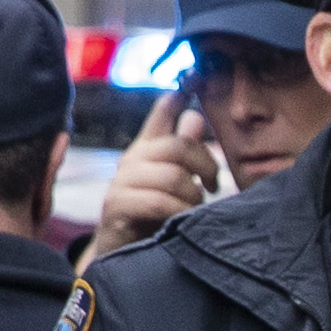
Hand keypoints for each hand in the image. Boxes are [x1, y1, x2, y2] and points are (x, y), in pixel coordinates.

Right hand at [99, 93, 218, 241]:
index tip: (195, 75)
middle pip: (177, 146)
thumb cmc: (152, 217)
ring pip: (171, 175)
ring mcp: (122, 182)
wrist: (121, 255)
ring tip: (193, 209)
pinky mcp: (117, 206)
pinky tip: (181, 219)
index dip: (179, 95)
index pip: (163, 112)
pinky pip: (158, 201)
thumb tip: (195, 115)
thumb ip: (182, 151)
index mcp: (148, 149)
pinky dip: (178, 210)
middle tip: (213, 185)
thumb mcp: (172, 182)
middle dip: (204, 165)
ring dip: (192, 195)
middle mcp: (132, 159)